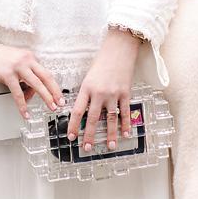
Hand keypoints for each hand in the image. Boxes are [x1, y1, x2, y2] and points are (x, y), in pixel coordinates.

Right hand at [0, 44, 62, 118]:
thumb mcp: (16, 61)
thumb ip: (25, 74)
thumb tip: (30, 91)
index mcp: (29, 56)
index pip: (46, 72)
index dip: (54, 85)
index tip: (59, 94)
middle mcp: (26, 60)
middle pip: (46, 77)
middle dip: (55, 92)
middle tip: (60, 102)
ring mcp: (17, 67)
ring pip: (36, 84)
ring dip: (46, 97)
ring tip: (50, 107)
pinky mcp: (7, 74)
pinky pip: (18, 93)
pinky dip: (22, 104)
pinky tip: (25, 112)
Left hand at [67, 28, 138, 153]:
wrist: (118, 50)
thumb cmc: (101, 62)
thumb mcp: (88, 77)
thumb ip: (86, 94)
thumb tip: (82, 111)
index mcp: (86, 88)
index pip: (77, 111)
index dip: (74, 126)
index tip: (71, 137)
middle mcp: (99, 93)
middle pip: (93, 118)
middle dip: (89, 135)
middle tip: (87, 148)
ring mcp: (113, 94)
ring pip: (111, 118)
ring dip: (110, 134)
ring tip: (110, 146)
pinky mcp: (125, 93)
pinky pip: (125, 112)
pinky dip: (126, 124)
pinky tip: (125, 134)